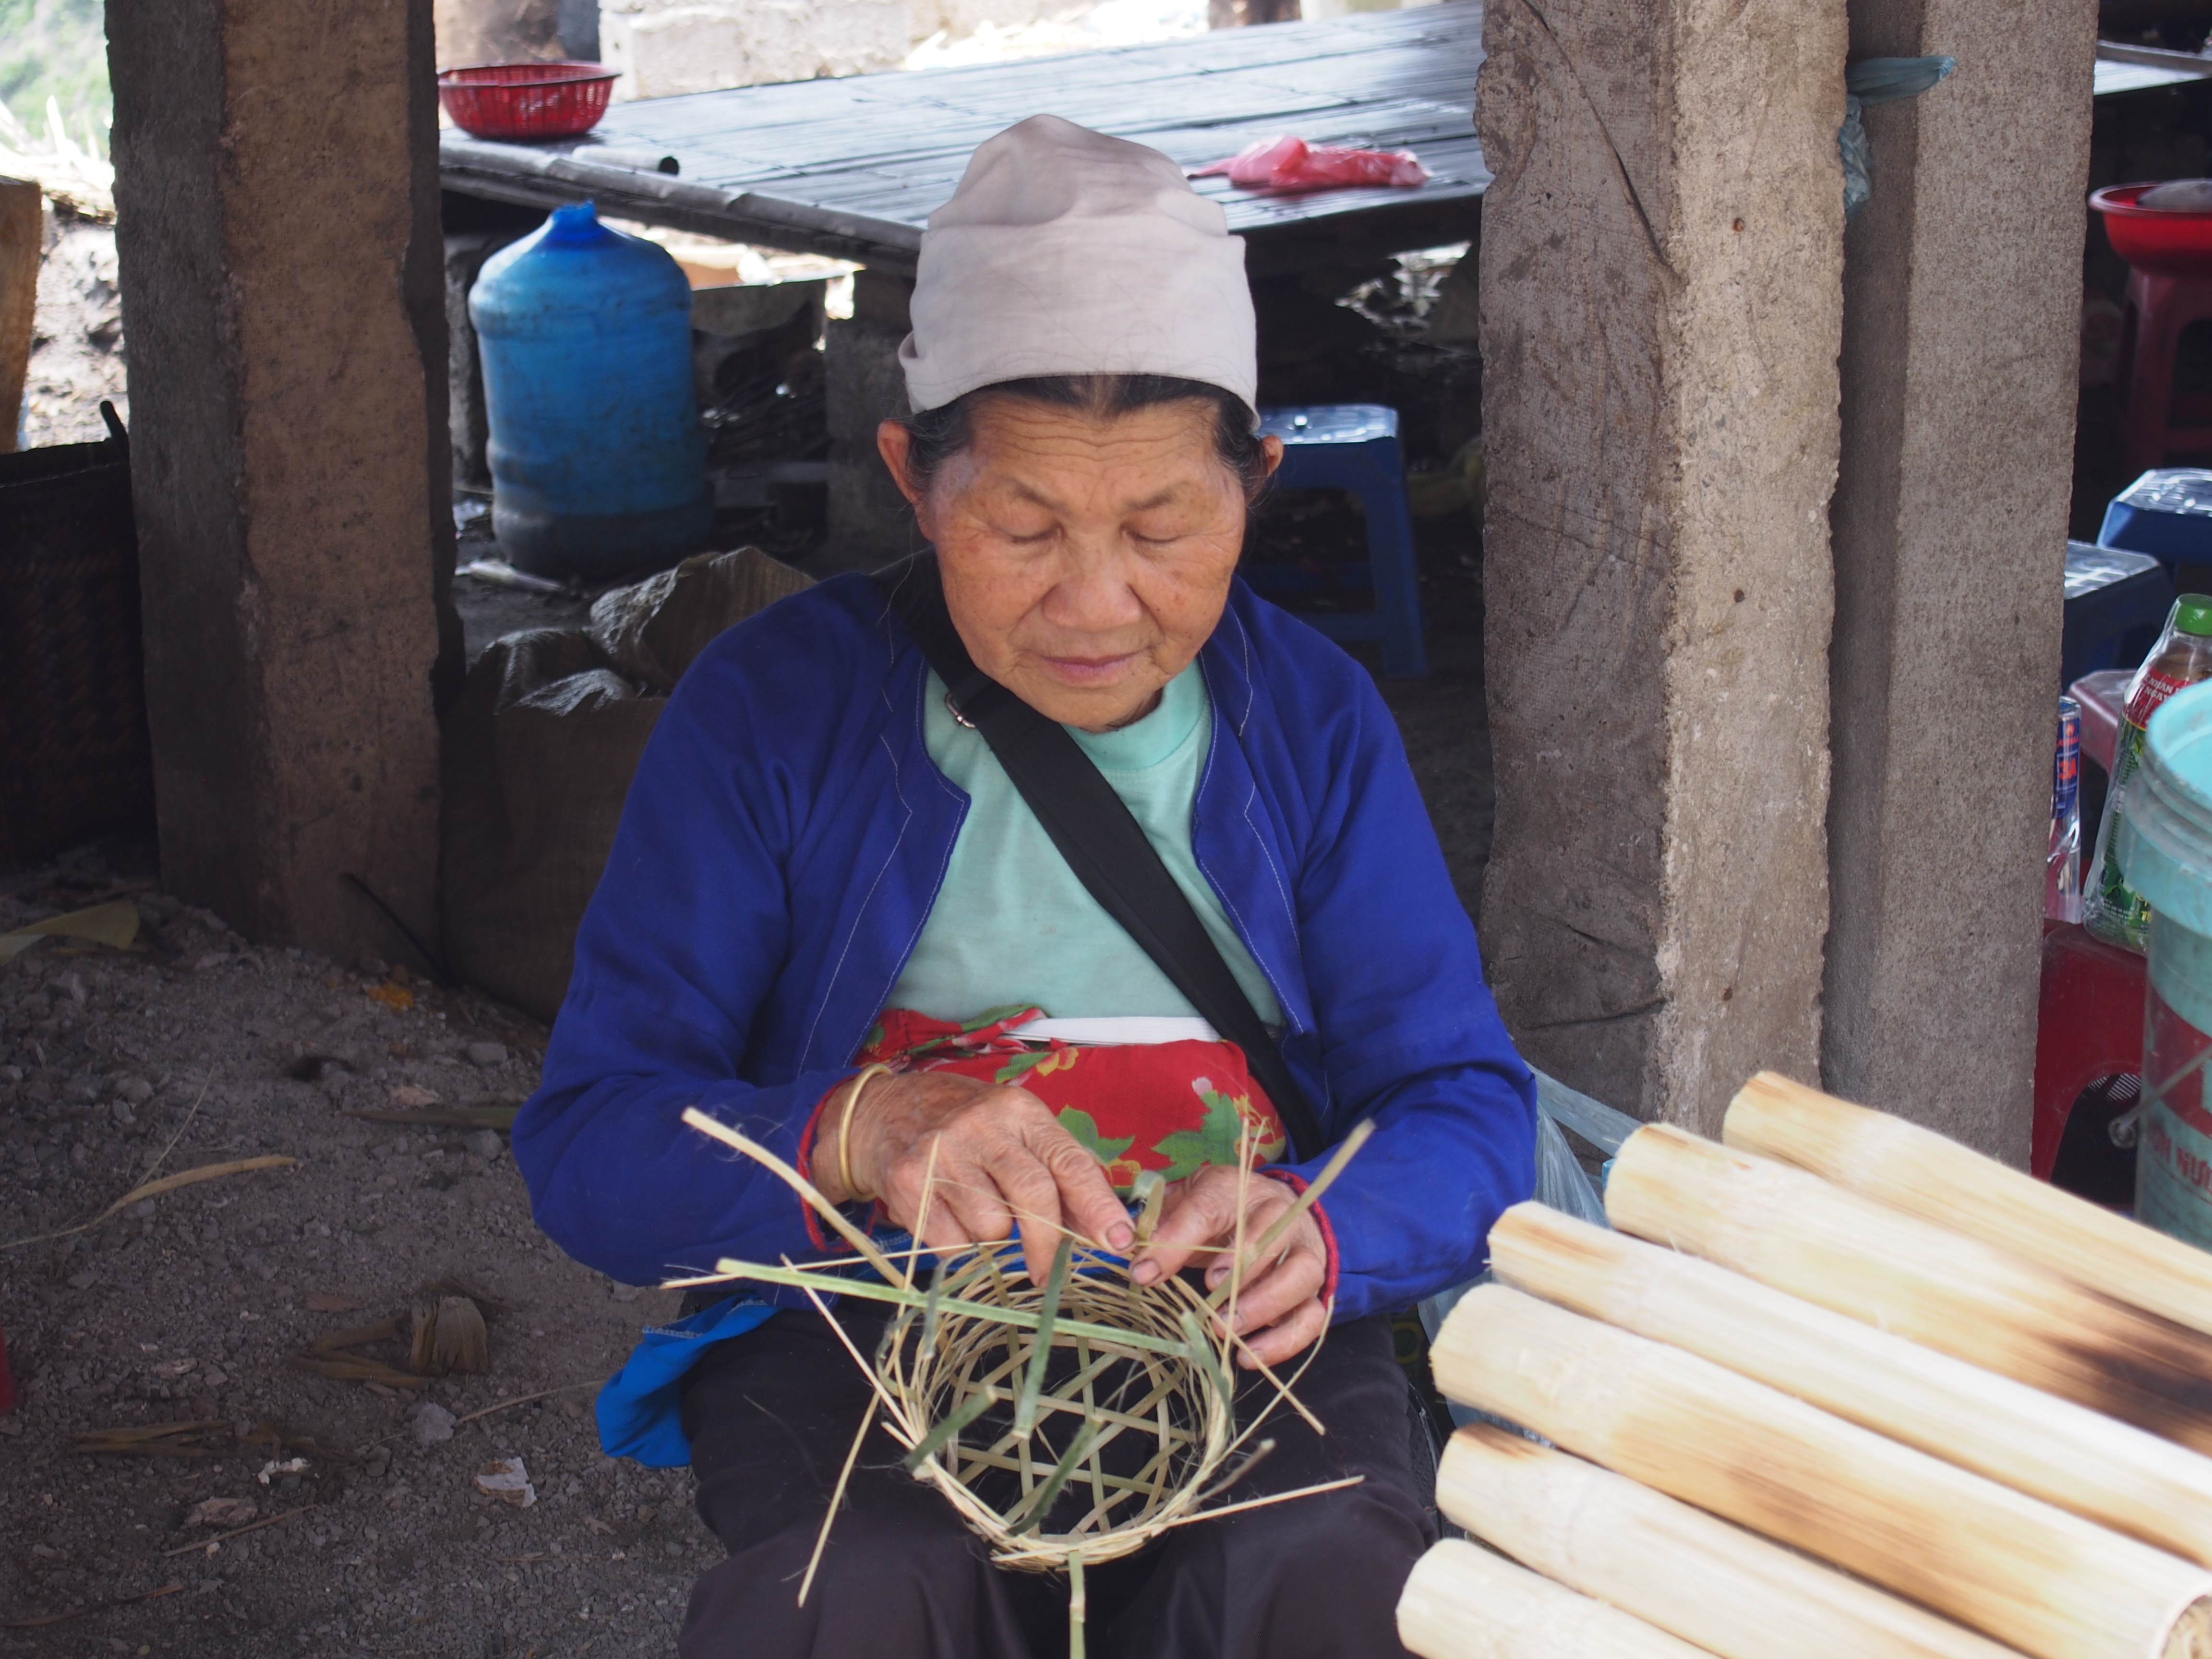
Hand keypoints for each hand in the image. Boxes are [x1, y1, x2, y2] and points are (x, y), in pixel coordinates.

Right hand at [813, 1069, 1133, 1283]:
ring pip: (992, 1228)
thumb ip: (1061, 1174)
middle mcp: (982, 1127)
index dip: (1098, 1205)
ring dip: (994, 1238)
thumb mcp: (1017, 1131)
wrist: (885, 1112)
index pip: (1069, 1161)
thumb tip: (1104, 1230)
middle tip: (1049, 1272)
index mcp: (1019, 1111)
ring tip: (978, 1211)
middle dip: (1048, 1244)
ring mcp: (943, 1154)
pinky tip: (949, 1216)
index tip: (1119, 1241)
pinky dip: (960, 1245)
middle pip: (1034, 1196)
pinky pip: (953, 1245)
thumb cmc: (968, 1128)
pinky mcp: (909, 1185)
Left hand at [1130, 1168, 1328, 1367]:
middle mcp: (1279, 1216)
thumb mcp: (1184, 1207)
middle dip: (1241, 1268)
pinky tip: (1249, 1355)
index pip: (1207, 1209)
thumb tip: (1139, 1265)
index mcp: (1235, 1190)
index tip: (1147, 1271)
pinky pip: (1312, 1316)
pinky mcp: (1314, 1289)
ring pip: (1302, 1274)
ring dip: (1265, 1304)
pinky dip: (1284, 1340)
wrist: (1271, 1212)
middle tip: (1210, 1295)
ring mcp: (1303, 1252)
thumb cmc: (1219, 1213)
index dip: (1178, 1240)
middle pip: (1272, 1236)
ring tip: (1228, 1327)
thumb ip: (1163, 1230)